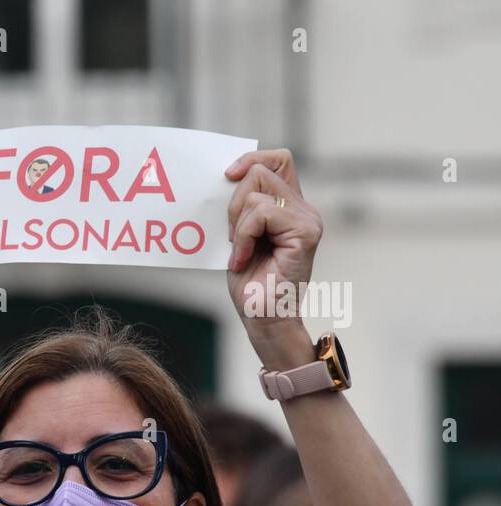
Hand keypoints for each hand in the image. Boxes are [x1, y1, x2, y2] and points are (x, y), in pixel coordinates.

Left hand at [225, 149, 322, 366]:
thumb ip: (241, 207)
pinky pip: (260, 214)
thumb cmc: (250, 282)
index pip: (277, 160)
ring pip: (257, 193)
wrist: (262, 318)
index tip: (227, 176)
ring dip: (238, 224)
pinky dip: (243, 236)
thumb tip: (226, 176)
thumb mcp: (239, 236)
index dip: (252, 160)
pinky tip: (243, 259)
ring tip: (241, 252)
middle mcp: (304, 209)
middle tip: (234, 237)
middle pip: (261, 172)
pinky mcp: (305, 232)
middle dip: (234, 202)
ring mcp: (308, 219)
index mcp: (289, 206)